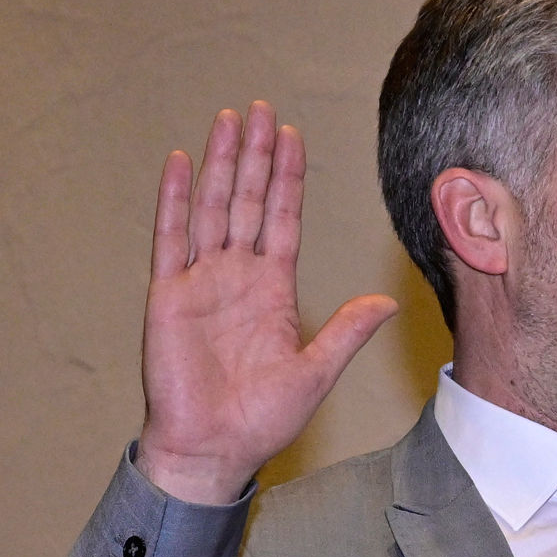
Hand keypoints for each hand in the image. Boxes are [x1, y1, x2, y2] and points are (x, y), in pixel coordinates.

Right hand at [137, 103, 395, 504]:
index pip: (284, 220)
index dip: (289, 180)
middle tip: (263, 109)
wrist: (213, 448)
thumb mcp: (316, 372)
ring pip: (213, 208)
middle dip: (257, 156)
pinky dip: (176, 201)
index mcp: (273, 291)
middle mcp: (237, 277)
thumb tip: (387, 301)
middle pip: (249, 202)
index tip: (293, 139)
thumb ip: (347, 331)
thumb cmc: (262, 419)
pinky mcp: (168, 295)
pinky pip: (171, 239)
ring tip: (230, 120)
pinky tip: (183, 164)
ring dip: (222, 164)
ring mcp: (201, 282)